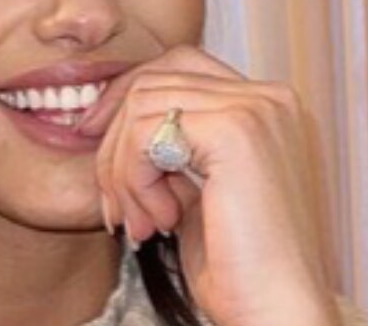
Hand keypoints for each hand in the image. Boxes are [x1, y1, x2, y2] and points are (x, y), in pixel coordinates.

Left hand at [75, 45, 338, 325]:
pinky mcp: (236, 129)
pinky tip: (158, 222)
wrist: (276, 312)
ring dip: (123, 171)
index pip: (178, 65)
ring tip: (141, 223)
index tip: (92, 139)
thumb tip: (108, 116)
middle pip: (153, 79)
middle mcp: (270, 96)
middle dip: (115, 143)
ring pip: (141, 104)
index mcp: (268, 106)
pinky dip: (134, 178)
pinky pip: (145, 130)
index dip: (127, 98)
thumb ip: (169, 146)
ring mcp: (257, 107)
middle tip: (116, 207)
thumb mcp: (194, 190)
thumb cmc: (238, 267)